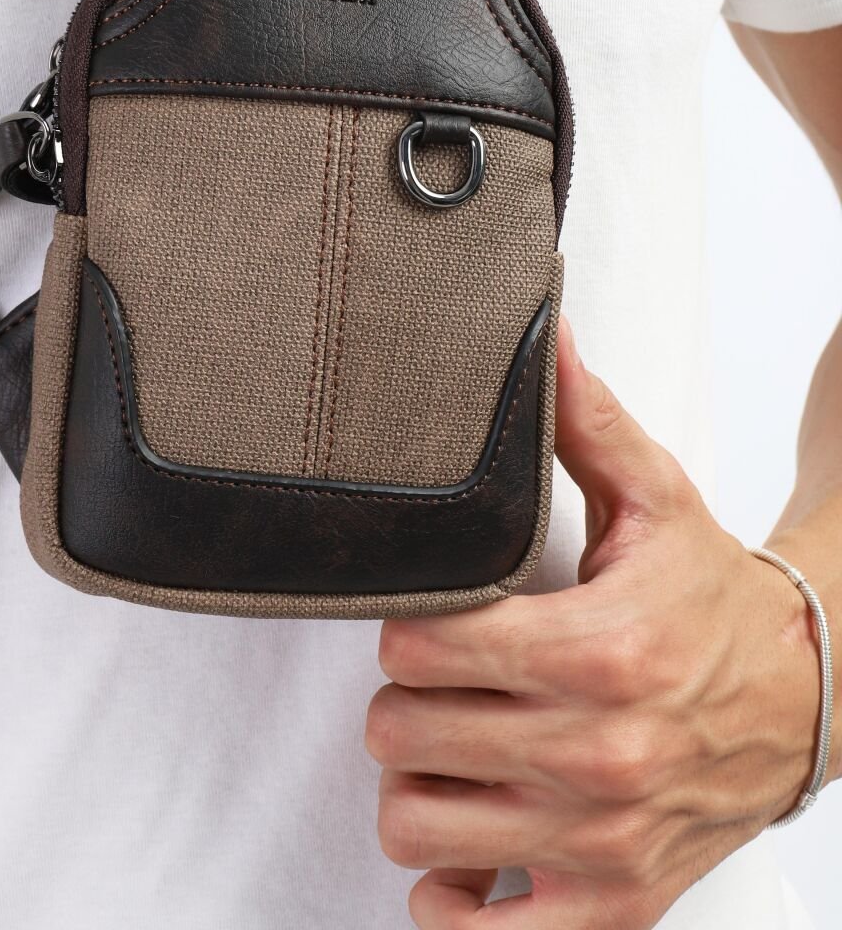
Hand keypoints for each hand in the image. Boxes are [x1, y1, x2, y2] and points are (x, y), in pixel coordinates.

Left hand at [366, 318, 823, 927]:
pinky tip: (469, 844)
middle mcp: (597, 755)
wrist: (807, 698)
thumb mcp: (655, 499)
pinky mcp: (612, 905)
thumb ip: (582, 422)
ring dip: (418, 785)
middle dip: (406, 699)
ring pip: (415, 825)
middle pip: (403, 732)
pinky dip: (450, 896)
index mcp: (598, 649)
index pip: (421, 649)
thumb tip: (543, 332)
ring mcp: (601, 842)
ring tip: (453, 748)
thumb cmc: (713, 598)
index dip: (408, 628)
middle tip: (443, 681)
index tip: (433, 620)